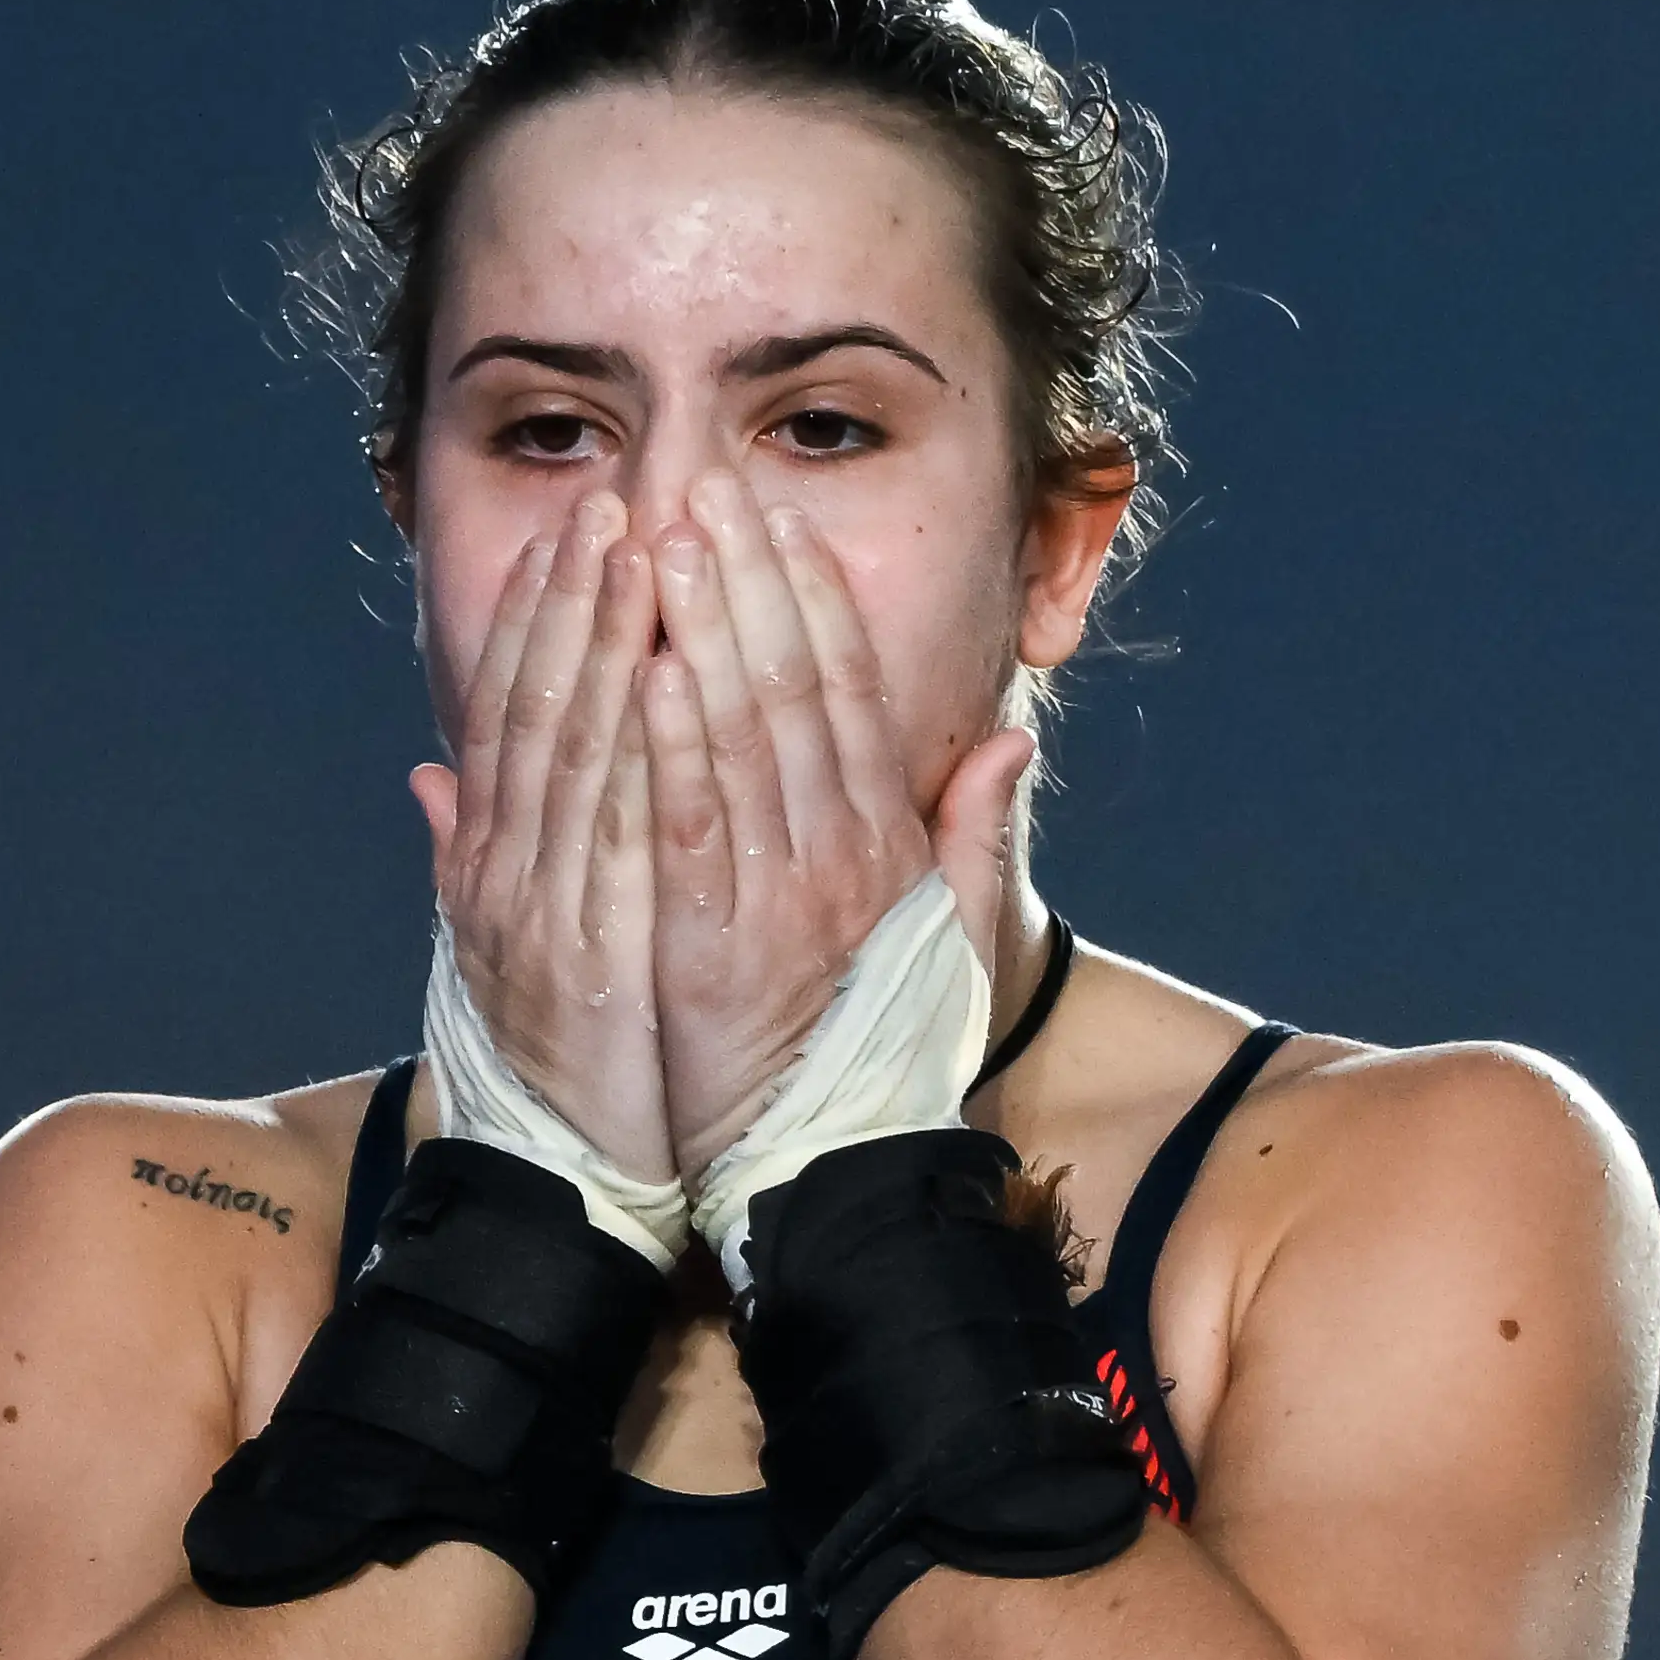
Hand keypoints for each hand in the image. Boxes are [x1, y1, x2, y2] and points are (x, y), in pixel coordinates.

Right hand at [408, 490, 678, 1183]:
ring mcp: (549, 912)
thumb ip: (470, 857)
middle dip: (573, 598)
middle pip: (540, 709)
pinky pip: (622, 838)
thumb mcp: (500, 950)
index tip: (579, 529)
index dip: (542, 614)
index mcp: (495, 862)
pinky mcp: (597, 960)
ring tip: (637, 550)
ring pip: (574, 750)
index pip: (513, 710)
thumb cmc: (558, 1064)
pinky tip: (658, 679)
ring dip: (603, 643)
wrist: (560, 1182)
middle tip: (611, 499)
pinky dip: (636, 754)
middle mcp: (511, 872)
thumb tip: (428, 776)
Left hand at [641, 468, 1034, 1179]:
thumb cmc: (892, 1057)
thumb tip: (1012, 734)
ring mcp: (783, 898)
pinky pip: (693, 827)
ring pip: (743, 736)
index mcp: (891, 844)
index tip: (772, 518)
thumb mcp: (957, 941)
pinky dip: (673, 745)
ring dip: (700, 629)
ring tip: (660, 540)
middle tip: (702, 484)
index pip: (854, 692)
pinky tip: (648, 671)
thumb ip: (977, 835)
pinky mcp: (717, 949)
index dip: (813, 596)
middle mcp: (844, 854)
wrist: (847, 1175)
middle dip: (747, 579)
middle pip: (796, 688)